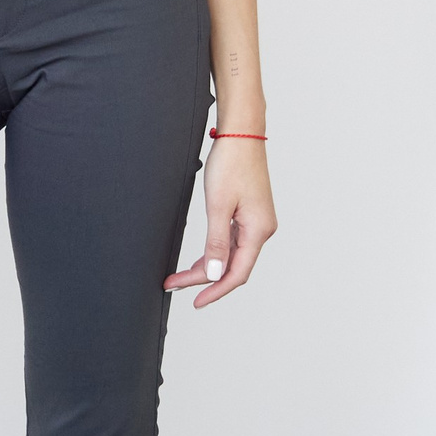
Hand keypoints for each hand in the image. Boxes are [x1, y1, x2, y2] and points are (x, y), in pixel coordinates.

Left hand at [165, 137, 275, 307]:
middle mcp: (261, 230)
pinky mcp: (249, 214)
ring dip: (206, 266)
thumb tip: (214, 274)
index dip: (216, 290)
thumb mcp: (218, 206)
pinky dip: (213, 251)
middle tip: (174, 285)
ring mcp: (256, 222)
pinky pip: (231, 242)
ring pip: (230, 255)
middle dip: (203, 279)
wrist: (241, 133)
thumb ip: (216, 243)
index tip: (196, 302)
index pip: (237, 273)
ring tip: (179, 276)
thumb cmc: (231, 163)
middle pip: (232, 266)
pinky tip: (199, 259)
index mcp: (259, 231)